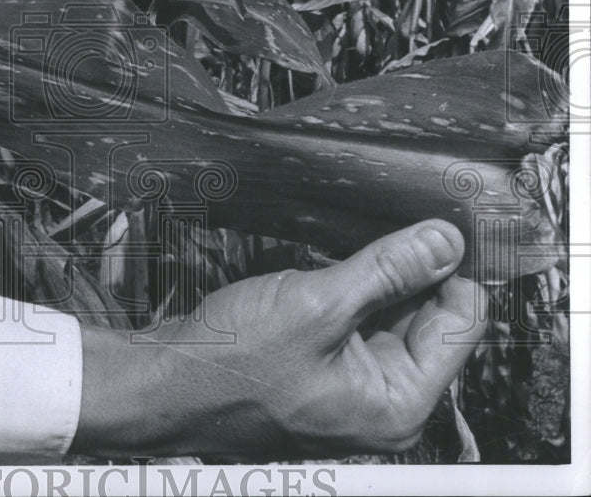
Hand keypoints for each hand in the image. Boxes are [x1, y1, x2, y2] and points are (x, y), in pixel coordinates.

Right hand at [73, 219, 486, 460]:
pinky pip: (352, 323)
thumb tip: (445, 242)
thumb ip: (389, 270)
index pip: (460, 322)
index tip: (439, 218)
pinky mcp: (319, 372)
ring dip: (373, 277)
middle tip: (386, 221)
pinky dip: (346, 290)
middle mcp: (380, 402)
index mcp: (396, 402)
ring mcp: (348, 388)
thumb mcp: (317, 304)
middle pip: (426, 317)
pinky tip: (323, 267)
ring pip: (386, 315)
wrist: (161, 383)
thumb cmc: (228, 361)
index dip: (453, 266)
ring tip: (346, 244)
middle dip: (410, 269)